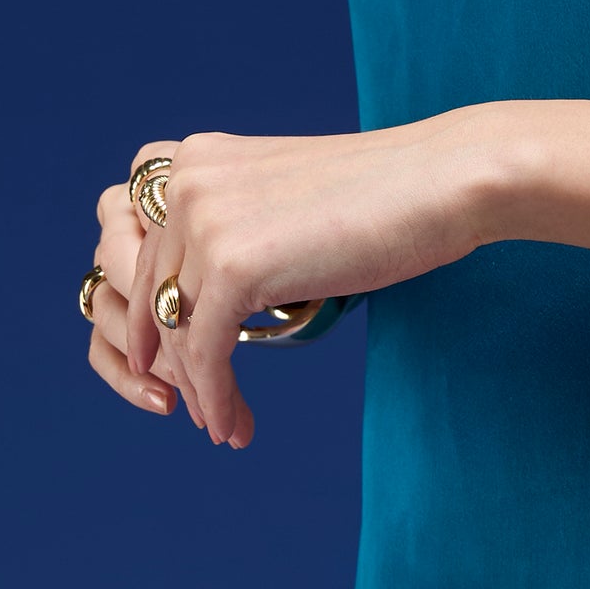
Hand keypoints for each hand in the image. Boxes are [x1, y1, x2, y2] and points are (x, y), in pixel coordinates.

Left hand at [96, 112, 502, 447]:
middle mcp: (185, 183)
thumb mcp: (294, 205)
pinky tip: (233, 425)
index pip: (152, 250)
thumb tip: (243, 284)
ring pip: (176, 327)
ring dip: (198, 389)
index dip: (161, 314)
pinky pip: (206, 350)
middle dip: (174, 359)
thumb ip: (252, 230)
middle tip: (200, 408)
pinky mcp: (233, 266)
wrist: (437, 183)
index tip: (182, 361)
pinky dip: (217, 395)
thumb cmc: (392, 198)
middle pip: (154, 291)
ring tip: (222, 429)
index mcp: (195, 159)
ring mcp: (203, 222)